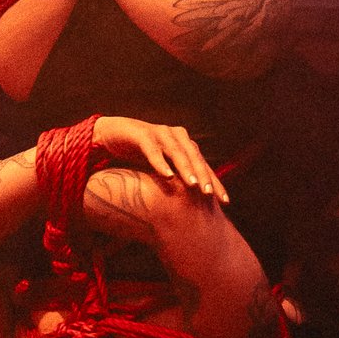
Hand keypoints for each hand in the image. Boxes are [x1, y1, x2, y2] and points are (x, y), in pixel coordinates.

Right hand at [92, 117, 227, 202]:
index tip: (225, 202)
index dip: (214, 182)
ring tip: (193, 185)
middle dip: (204, 176)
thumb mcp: (163, 166)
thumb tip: (196, 204)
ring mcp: (160, 133)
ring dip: (186, 168)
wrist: (113, 133)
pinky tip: (167, 175)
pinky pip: (153, 150)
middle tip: (209, 195)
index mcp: (185, 144)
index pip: (203, 165)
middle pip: (194, 158)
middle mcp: (176, 136)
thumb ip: (178, 178)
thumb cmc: (141, 153)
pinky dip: (160, 162)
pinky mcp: (142, 135)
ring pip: (177, 152)